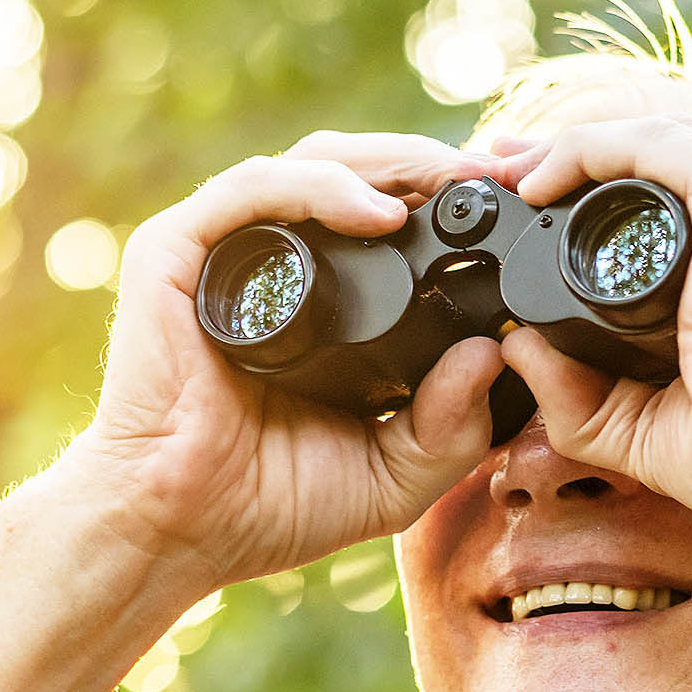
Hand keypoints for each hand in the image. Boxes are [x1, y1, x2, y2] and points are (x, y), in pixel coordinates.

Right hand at [61, 132, 509, 589]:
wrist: (175, 532)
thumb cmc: (267, 507)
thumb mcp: (393, 476)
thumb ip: (451, 429)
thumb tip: (493, 355)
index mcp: (324, 299)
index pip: (390, 216)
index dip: (451, 200)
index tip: (515, 203)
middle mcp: (275, 262)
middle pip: (360, 173)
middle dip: (433, 164)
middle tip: (500, 176)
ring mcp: (225, 252)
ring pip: (315, 162)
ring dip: (391, 160)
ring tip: (451, 181)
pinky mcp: (177, 252)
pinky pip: (254, 189)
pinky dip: (319, 186)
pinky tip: (378, 213)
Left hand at [494, 117, 691, 559]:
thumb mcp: (648, 428)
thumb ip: (580, 395)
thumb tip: (516, 348)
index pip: (674, 210)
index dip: (598, 203)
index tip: (531, 217)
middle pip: (659, 168)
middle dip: (574, 164)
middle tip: (502, 174)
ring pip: (653, 146)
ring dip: (569, 149)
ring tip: (502, 167)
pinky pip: (653, 148)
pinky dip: (587, 150)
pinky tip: (536, 179)